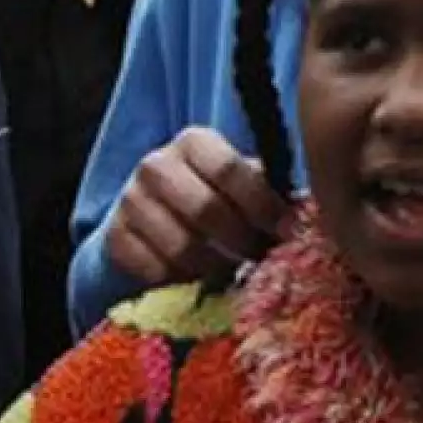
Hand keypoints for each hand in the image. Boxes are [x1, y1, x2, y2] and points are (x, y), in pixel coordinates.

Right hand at [106, 126, 287, 286]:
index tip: (287, 229)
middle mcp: (156, 165)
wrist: (154, 206)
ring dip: (217, 266)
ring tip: (237, 271)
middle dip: (242, 240)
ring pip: (181, 247)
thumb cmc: (214, 190)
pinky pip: (155, 271)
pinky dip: (184, 281)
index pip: (229, 170)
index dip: (262, 204)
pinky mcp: (115, 237)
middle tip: (264, 258)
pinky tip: (202, 279)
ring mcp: (130, 201)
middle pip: (205, 210)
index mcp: (194, 141)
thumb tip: (307, 213)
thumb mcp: (238, 178)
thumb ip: (266, 188)